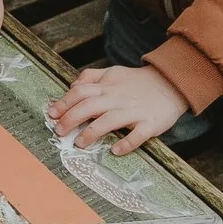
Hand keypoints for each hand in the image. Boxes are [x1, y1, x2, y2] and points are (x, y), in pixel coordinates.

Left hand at [47, 64, 190, 156]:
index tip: (51, 114)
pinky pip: (137, 135)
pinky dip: (126, 143)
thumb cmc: (138, 82)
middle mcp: (118, 97)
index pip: (80, 92)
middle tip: (59, 131)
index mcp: (108, 86)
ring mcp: (134, 111)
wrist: (171, 83)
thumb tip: (72, 85)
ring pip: (109, 121)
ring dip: (92, 132)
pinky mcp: (150, 124)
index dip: (64, 102)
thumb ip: (92, 77)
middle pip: (89, 106)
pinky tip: (115, 151)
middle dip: (71, 119)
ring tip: (79, 143)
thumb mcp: (113, 72)